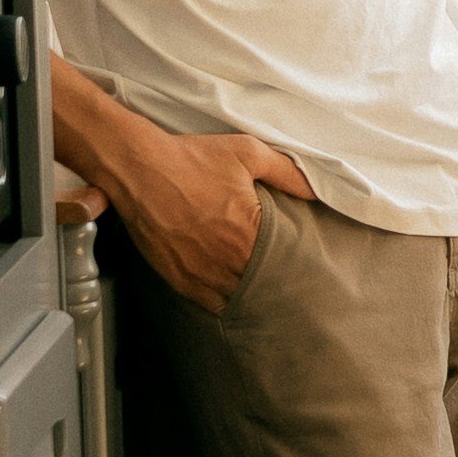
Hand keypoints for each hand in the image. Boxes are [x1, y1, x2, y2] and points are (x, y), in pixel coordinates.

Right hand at [111, 119, 313, 309]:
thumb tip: (318, 189)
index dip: (292, 264)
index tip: (298, 263)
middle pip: (262, 284)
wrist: (139, 168)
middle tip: (282, 278)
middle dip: (272, 279)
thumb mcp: (248, 154)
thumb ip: (287, 173)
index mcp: (248, 234)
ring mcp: (200, 274)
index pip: (284, 264)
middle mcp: (225, 260)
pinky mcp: (178, 280)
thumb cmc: (191, 159)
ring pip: (237, 298)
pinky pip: (209, 303)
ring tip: (257, 284)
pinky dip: (222, 298)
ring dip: (248, 292)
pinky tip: (229, 288)